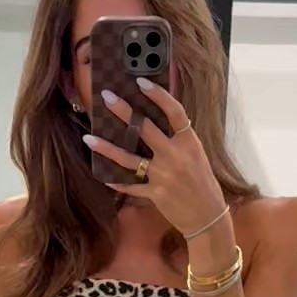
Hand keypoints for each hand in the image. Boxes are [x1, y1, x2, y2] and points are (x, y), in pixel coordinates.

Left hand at [84, 79, 226, 237]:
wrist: (208, 215)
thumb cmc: (202, 182)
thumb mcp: (196, 154)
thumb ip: (178, 138)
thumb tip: (156, 118)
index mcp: (188, 142)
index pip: (174, 112)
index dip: (158, 95)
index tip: (140, 81)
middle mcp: (175, 156)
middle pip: (145, 129)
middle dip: (123, 111)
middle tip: (106, 96)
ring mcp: (163, 176)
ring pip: (129, 159)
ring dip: (106, 148)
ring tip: (88, 138)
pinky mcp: (155, 194)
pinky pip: (131, 186)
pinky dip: (117, 182)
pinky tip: (103, 175)